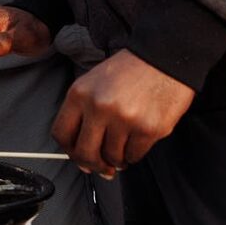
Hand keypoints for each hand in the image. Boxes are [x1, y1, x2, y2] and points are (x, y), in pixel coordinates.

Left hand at [51, 50, 193, 178]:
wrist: (163, 57)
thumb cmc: (128, 72)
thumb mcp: (94, 83)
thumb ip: (83, 114)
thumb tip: (82, 157)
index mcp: (80, 94)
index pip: (61, 134)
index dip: (69, 151)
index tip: (79, 157)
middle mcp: (98, 107)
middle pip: (84, 153)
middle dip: (93, 165)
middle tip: (103, 167)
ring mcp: (124, 119)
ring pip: (112, 157)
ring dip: (118, 159)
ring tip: (124, 146)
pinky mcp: (148, 128)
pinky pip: (134, 155)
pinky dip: (134, 154)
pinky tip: (137, 140)